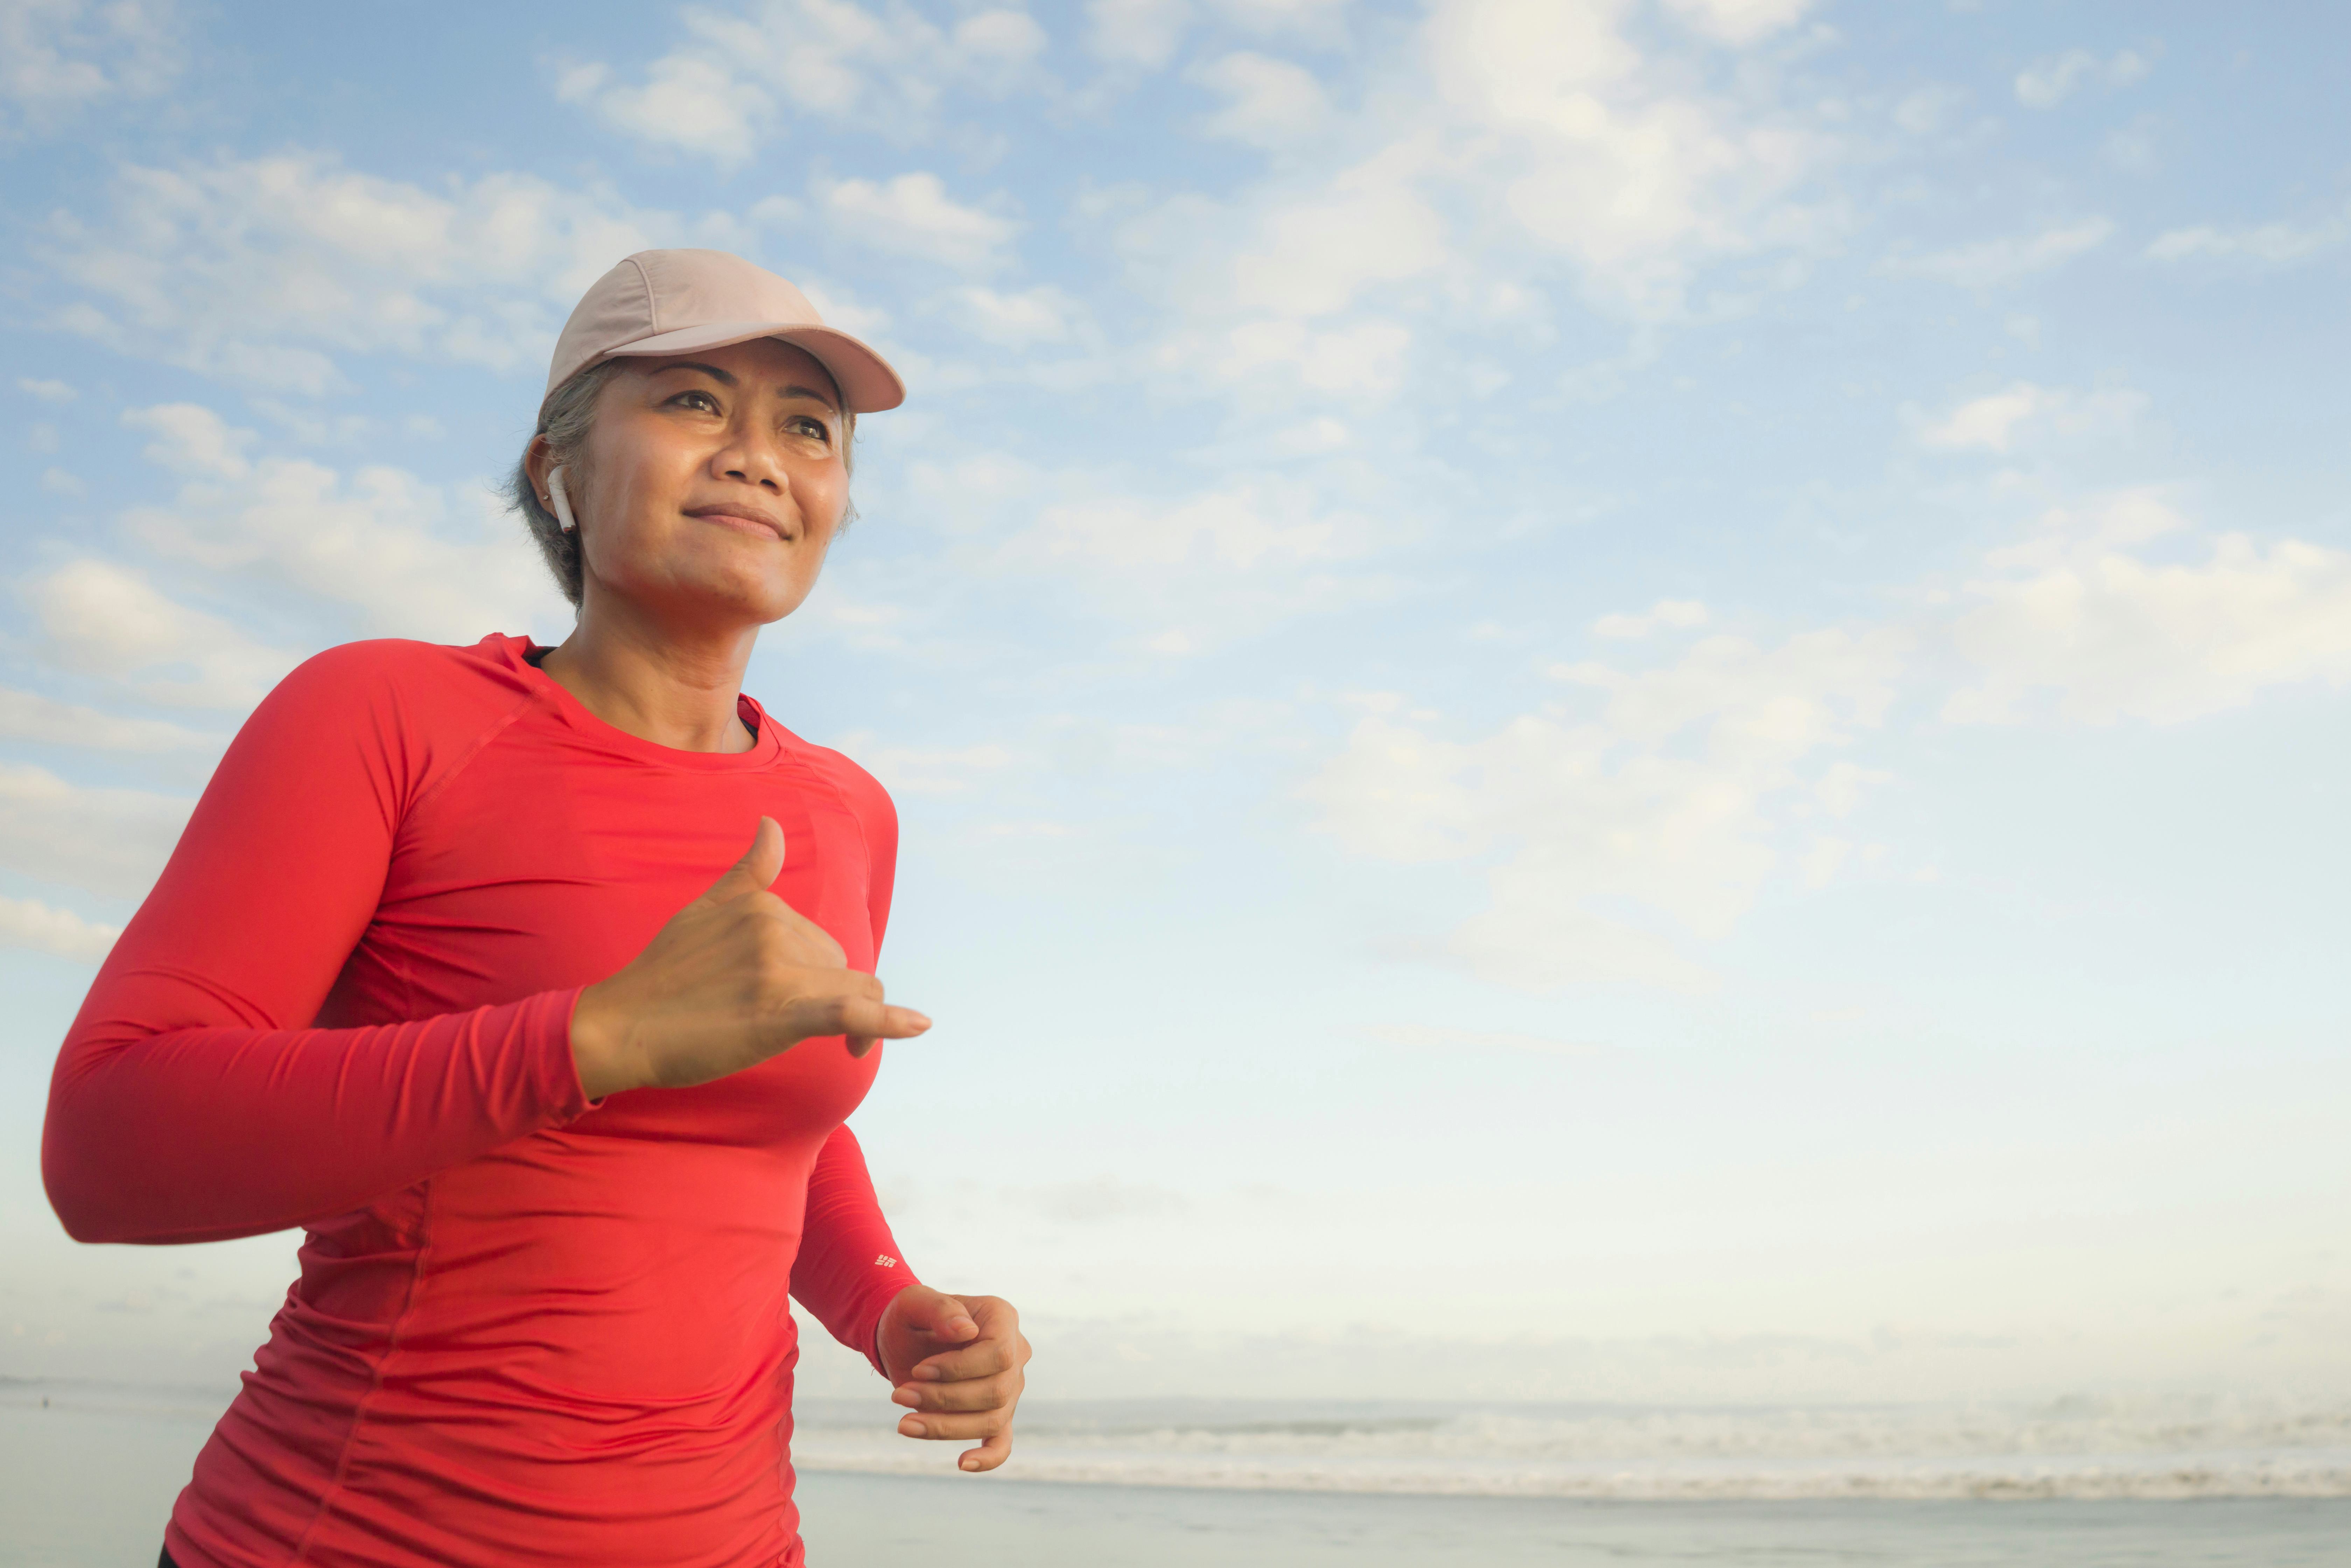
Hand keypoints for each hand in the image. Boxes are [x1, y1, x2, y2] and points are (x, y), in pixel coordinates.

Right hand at [569, 818, 929, 1098]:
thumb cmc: (664, 975)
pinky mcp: (781, 1013)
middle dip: (825, 993)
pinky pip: (850, 1012)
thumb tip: (772, 824)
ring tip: (812, 1040)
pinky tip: (919, 1026)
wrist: (620, 1026)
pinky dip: (888, 1022)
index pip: (823, 942)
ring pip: (854, 993)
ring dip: (848, 1020)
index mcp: (764, 905)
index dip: (819, 975)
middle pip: (842, 966)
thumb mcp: (705, 909)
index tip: (795, 1000)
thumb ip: (749, 872)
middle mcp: (775, 929)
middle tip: (773, 1021)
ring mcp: (778, 970)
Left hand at [879, 1287, 1030, 1472]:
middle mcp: (1015, 1354)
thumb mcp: (915, 1303)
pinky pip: (1002, 1441)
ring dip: (945, 1426)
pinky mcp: (995, 1414)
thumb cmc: (912, 1316)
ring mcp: (1009, 1387)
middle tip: (899, 1395)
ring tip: (904, 1423)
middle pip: (995, 1391)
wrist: (905, 1338)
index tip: (919, 1370)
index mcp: (1002, 1319)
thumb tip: (966, 1331)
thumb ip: (940, 1309)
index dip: (959, 1369)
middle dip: (944, 1399)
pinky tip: (963, 1463)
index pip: (999, 1354)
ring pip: (992, 1419)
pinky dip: (988, 1457)